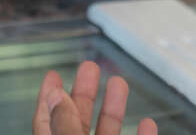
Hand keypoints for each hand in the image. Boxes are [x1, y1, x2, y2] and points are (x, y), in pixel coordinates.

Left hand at [33, 61, 157, 134]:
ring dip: (114, 109)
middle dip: (84, 93)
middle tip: (89, 67)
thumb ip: (64, 125)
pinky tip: (148, 123)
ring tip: (119, 82)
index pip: (47, 121)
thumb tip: (55, 96)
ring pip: (108, 134)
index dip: (48, 98)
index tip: (52, 75)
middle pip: (78, 122)